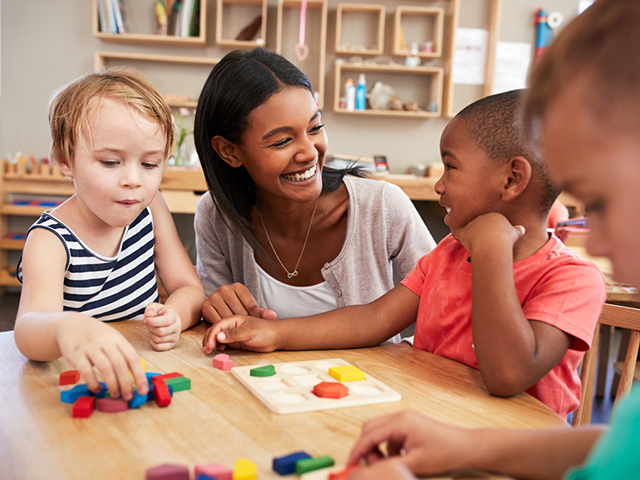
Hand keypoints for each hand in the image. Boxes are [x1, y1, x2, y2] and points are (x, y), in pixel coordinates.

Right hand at [56, 316, 147, 400]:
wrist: (71, 324)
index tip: (143, 390)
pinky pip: (86, 371)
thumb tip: (135, 377)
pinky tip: (97, 390)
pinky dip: (93, 382)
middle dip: (126, 383)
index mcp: (118, 339)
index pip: (133, 358)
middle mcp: (106, 342)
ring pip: (105, 368)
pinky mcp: (76, 354)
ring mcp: (90, 347)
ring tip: (116, 394)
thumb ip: (122, 354)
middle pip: (120, 364)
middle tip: (129, 397)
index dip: (139, 376)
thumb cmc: (96, 336)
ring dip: (112, 384)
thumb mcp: (112, 339)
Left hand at [143, 302, 181, 350]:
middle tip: (148, 324)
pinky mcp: (172, 344)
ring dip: (151, 334)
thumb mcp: (156, 307)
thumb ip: (151, 307)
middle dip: (150, 328)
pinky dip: (152, 342)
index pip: (166, 321)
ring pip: (158, 339)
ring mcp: (176, 336)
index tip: (145, 320)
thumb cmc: (161, 313)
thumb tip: (148, 315)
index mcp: (173, 316)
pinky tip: (153, 336)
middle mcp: (177, 327)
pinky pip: (159, 347)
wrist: (170, 319)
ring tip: (152, 329)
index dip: (153, 321)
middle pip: (161, 331)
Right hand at [202, 283, 276, 324]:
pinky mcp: (205, 306)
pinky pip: (216, 321)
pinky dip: (222, 328)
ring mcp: (214, 296)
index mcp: (238, 286)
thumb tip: (273, 315)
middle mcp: (225, 289)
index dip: (255, 317)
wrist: (215, 305)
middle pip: (240, 312)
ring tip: (237, 332)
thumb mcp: (249, 308)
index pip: (251, 305)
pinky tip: (227, 331)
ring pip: (228, 317)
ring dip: (233, 327)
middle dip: (244, 323)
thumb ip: (261, 312)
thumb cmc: (235, 308)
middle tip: (245, 330)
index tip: (254, 323)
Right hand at [202, 315, 277, 353]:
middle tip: (207, 350)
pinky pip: (222, 342)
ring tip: (210, 351)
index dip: (212, 335)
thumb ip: (234, 334)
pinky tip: (220, 350)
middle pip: (214, 330)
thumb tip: (218, 336)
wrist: (274, 337)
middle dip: (209, 339)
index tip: (210, 345)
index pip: (217, 325)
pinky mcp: (234, 340)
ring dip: (212, 342)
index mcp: (234, 319)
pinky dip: (218, 346)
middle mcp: (231, 325)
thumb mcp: (249, 332)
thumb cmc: (264, 331)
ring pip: (216, 336)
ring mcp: (232, 332)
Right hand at [347, 411, 471, 476]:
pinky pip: (389, 435)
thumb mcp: (415, 464)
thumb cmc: (446, 452)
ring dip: (377, 448)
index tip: (350, 463)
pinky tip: (399, 459)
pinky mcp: (409, 425)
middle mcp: (400, 417)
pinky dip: (387, 447)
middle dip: (366, 448)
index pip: (369, 435)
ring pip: (379, 431)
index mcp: (400, 422)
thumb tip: (371, 469)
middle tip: (371, 466)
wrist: (466, 447)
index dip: (357, 451)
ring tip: (387, 464)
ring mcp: (405, 419)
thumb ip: (390, 465)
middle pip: (370, 429)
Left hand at [453, 212, 524, 254]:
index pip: (490, 222)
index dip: (491, 230)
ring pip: (469, 228)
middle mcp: (481, 217)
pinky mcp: (464, 231)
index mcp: (494, 215)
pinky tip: (461, 239)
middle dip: (481, 231)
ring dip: (470, 235)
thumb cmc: (505, 240)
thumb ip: (517, 230)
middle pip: (479, 224)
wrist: (493, 245)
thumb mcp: (515, 234)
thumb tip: (522, 229)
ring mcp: (472, 223)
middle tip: (485, 242)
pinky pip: (458, 233)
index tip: (493, 238)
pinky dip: (459, 236)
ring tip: (476, 244)